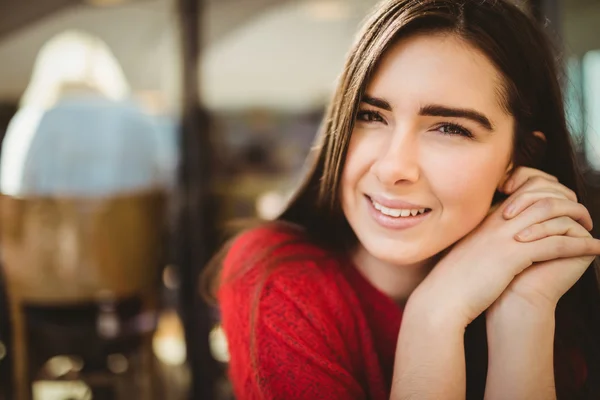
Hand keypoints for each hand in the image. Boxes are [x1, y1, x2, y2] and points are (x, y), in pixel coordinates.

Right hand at [410, 167, 599, 327]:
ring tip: (592, 229)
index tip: (563, 204)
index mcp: (488, 219)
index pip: (526, 190)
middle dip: (570, 203)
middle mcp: (498, 222)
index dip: (550, 193)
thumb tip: (499, 242)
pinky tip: (594, 249)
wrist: (442, 297)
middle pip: (543, 197)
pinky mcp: (514, 256)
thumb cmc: (453, 279)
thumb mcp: (469, 251)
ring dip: (579, 220)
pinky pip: (556, 242)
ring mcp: (506, 237)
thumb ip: (485, 239)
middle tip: (584, 215)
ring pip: (553, 215)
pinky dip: (580, 244)